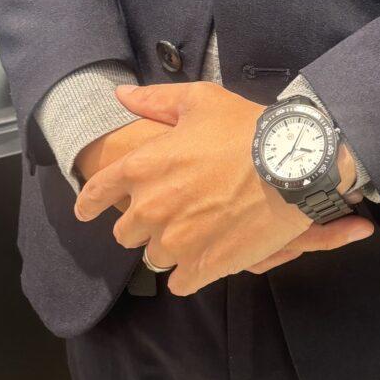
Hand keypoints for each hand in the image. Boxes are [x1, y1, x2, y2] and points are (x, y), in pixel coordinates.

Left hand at [73, 82, 373, 294]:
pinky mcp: (203, 266)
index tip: (87, 212)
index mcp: (142, 167)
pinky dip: (188, 274)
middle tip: (168, 216)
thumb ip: (155, 100)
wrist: (293, 164)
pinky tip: (203, 262)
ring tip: (193, 237)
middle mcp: (151, 208)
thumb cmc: (246, 128)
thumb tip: (120, 95)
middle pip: (125, 233)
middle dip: (142, 225)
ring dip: (168, 249)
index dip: (89, 203)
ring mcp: (176, 241)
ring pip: (153, 258)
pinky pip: (179, 283)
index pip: (97, 193)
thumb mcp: (200, 101)